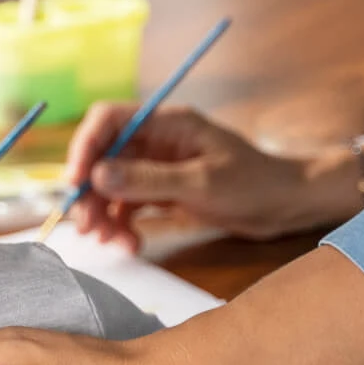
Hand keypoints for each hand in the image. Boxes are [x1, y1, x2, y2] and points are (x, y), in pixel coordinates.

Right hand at [63, 104, 363, 247]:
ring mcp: (159, 166)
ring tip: (109, 242)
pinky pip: (129, 204)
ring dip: (104, 213)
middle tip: (86, 226)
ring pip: (112, 184)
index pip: (108, 120)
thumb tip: (97, 175)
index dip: (84, 146)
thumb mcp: (201, 184)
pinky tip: (128, 245)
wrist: (288, 203)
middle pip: (104, 155)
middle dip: (91, 190)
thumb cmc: (254, 184)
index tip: (75, 182)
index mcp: (167, 122)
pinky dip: (122, 224)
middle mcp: (157, 140)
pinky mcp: (164, 190)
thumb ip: (149, 180)